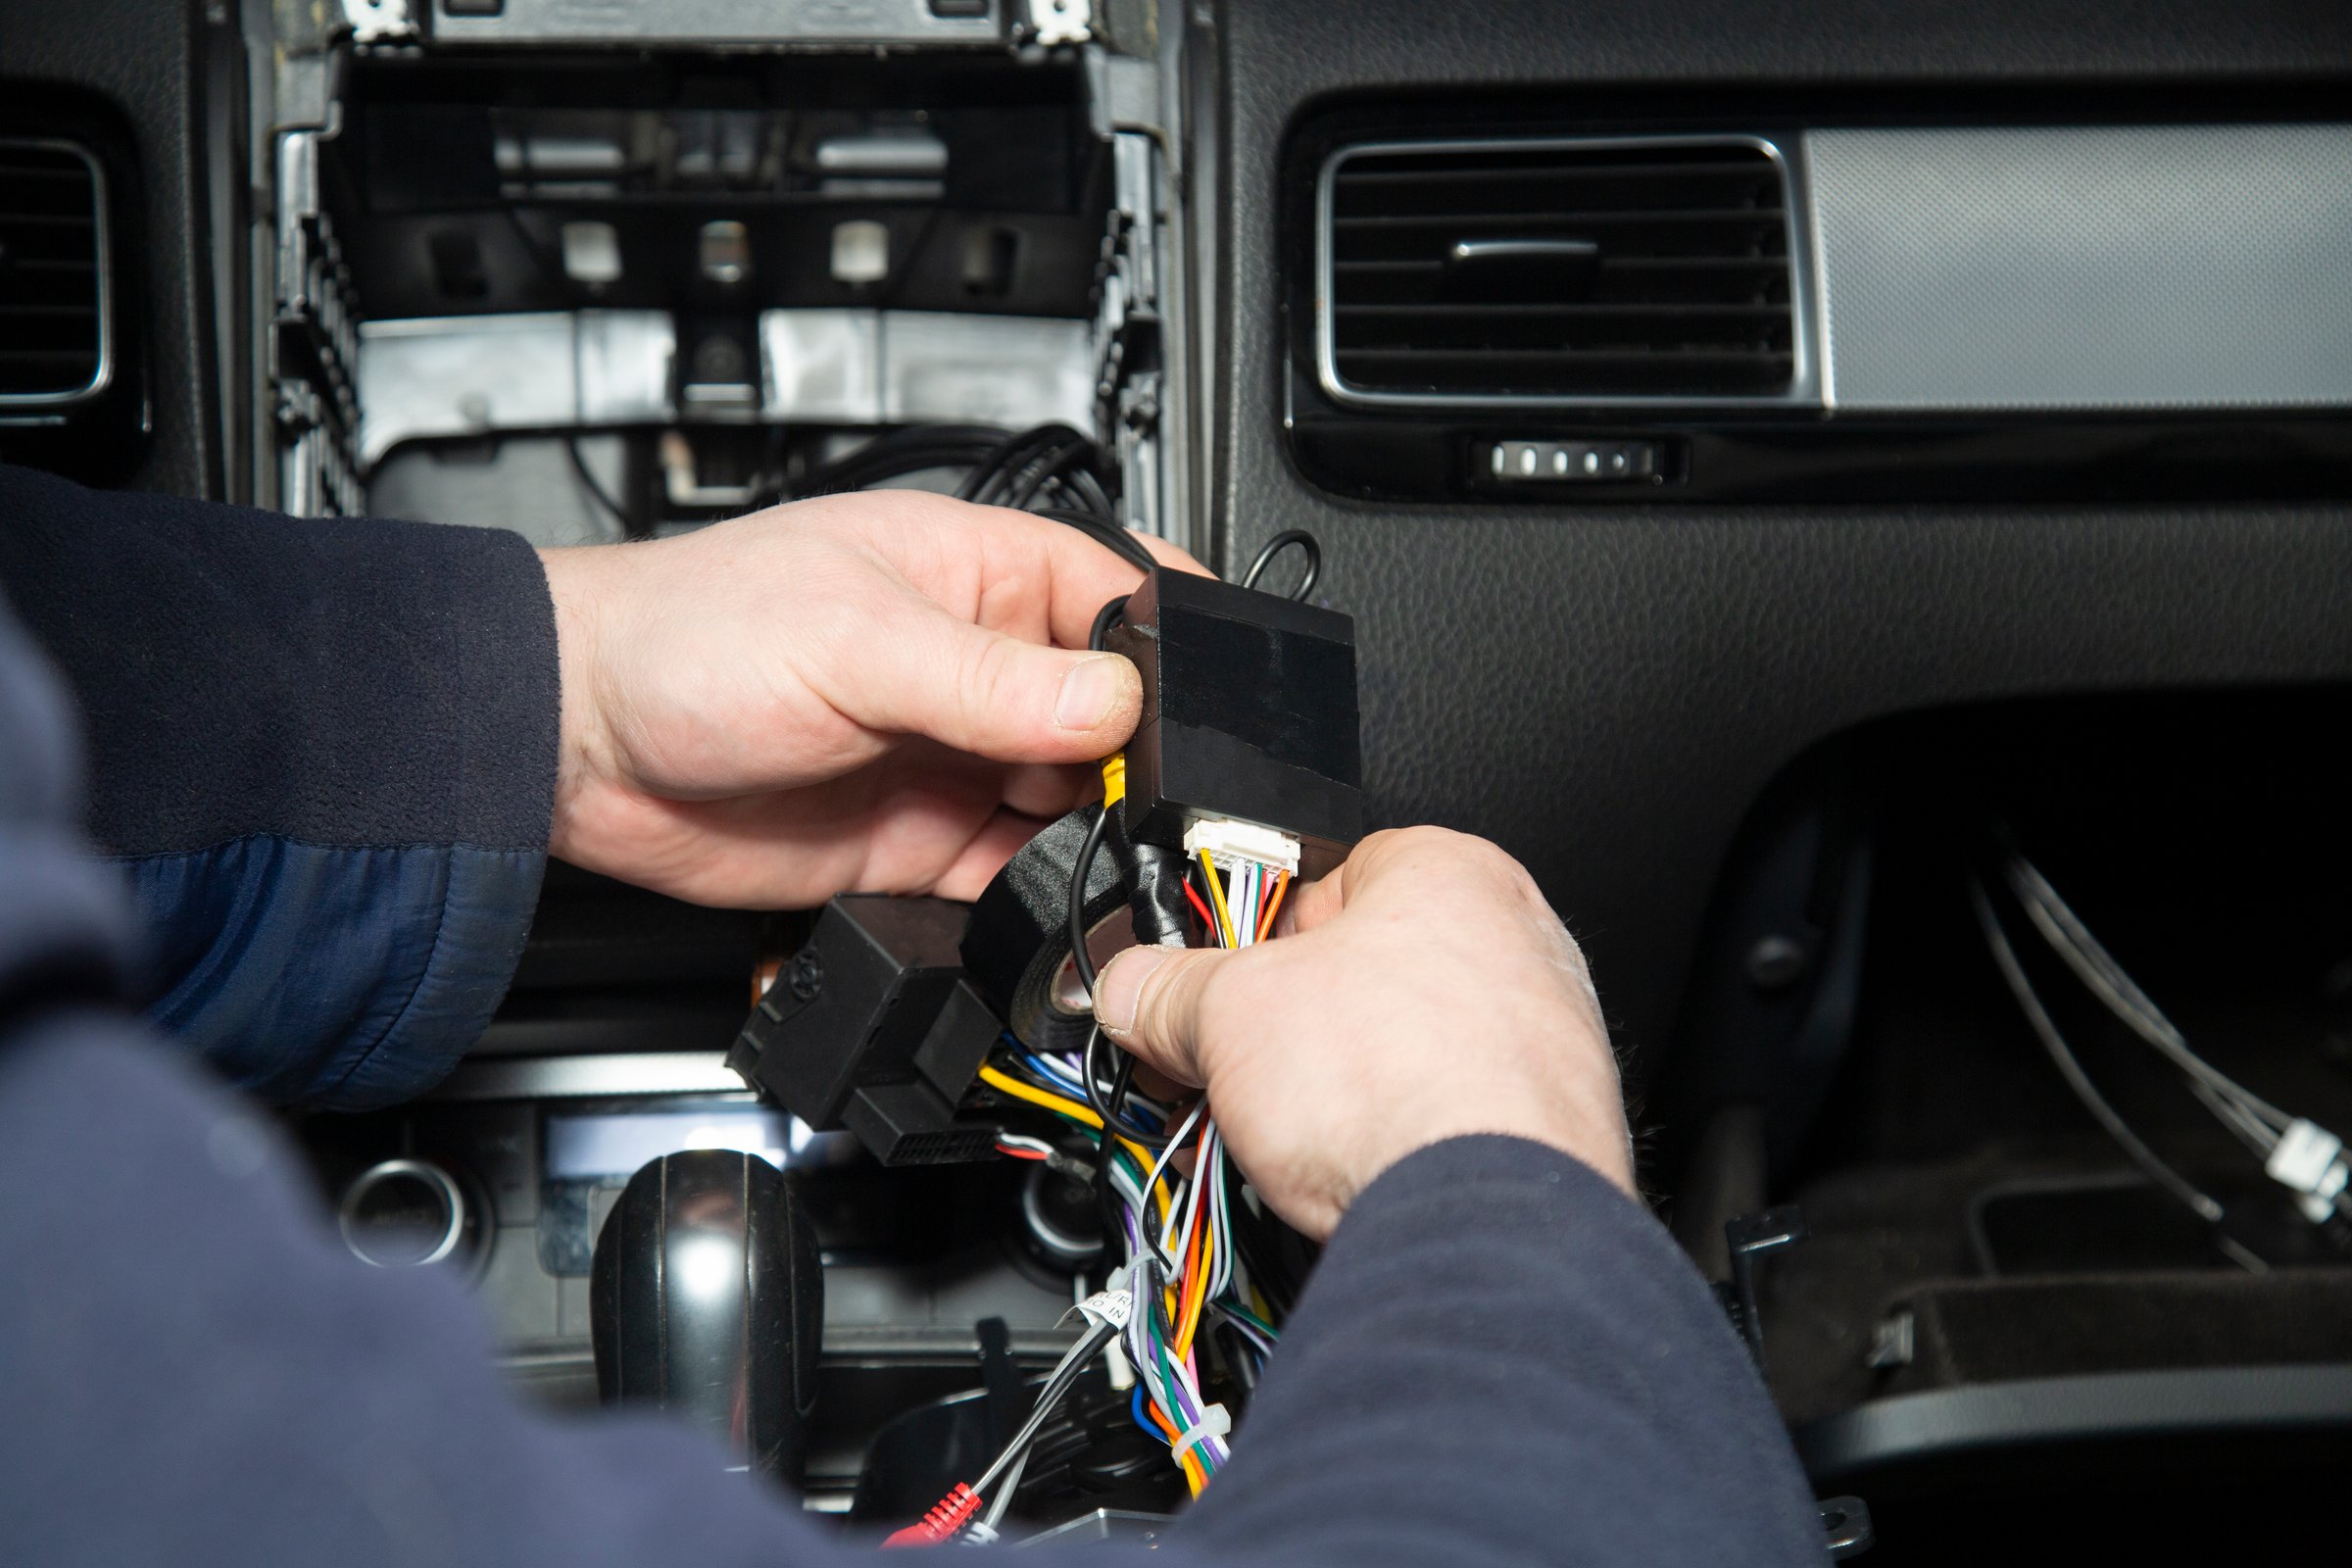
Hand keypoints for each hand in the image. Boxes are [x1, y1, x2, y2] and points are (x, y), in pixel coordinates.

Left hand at [537, 491, 1191, 906]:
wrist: (575, 749)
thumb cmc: (684, 636)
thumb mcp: (852, 641)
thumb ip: (990, 679)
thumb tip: (1116, 702)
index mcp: (979, 574)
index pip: (1121, 594)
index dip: (1176, 649)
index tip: (1212, 711)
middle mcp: (981, 666)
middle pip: (1116, 715)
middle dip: (1148, 760)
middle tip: (1159, 804)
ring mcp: (955, 756)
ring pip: (1075, 802)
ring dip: (1101, 832)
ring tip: (1110, 854)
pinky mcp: (923, 840)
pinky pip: (1014, 874)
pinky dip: (1042, 896)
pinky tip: (1053, 902)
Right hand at [1090, 827, 1631, 1238]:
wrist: (1483, 1223)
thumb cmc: (1402, 1087)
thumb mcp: (1229, 1013)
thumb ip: (1167, 989)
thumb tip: (1134, 988)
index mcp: (1448, 870)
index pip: (1323, 877)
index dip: (1249, 935)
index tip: (1206, 985)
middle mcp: (1517, 939)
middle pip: (1364, 967)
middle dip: (1289, 1024)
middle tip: (1234, 1067)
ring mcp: (1549, 1037)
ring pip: (1407, 1047)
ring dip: (1341, 1088)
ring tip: (1290, 1132)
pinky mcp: (1552, 1127)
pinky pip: (1447, 1114)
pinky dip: (1397, 1139)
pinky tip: (1354, 1170)